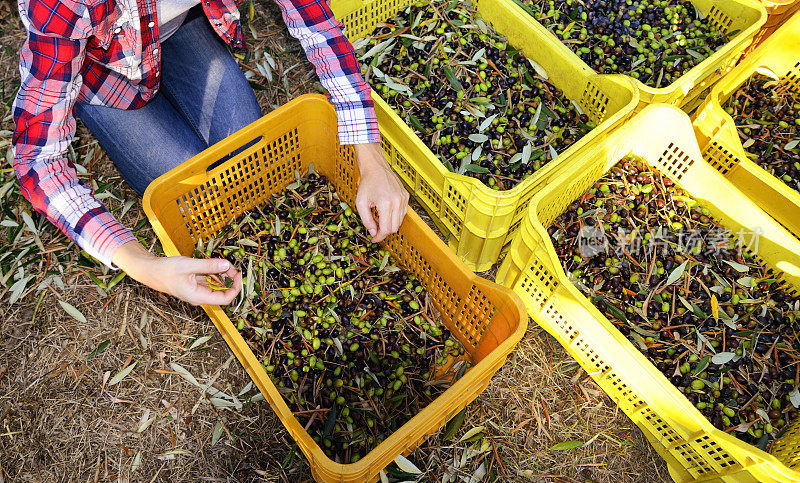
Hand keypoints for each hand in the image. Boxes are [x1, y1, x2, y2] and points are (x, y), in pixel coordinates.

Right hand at [112, 241, 241, 305]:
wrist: (149, 271)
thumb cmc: (165, 270)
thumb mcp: (188, 265)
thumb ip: (208, 266)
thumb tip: (227, 265)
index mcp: (198, 297)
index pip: (225, 299)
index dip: (236, 287)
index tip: (238, 274)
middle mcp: (200, 297)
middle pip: (223, 291)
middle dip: (230, 278)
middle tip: (229, 264)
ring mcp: (198, 291)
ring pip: (217, 285)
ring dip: (222, 274)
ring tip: (221, 262)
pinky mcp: (195, 285)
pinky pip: (210, 280)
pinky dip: (214, 272)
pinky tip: (212, 264)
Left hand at [353, 142, 409, 242]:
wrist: (375, 167)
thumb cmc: (367, 182)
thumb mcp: (361, 203)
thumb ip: (366, 220)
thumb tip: (373, 232)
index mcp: (386, 203)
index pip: (387, 229)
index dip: (379, 236)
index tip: (374, 238)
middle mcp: (397, 201)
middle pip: (394, 228)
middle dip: (384, 231)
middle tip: (374, 228)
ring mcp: (403, 198)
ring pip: (399, 221)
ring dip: (389, 223)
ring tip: (378, 216)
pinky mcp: (405, 196)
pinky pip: (402, 213)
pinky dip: (393, 216)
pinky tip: (384, 211)